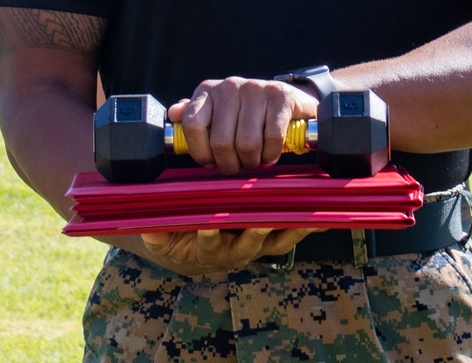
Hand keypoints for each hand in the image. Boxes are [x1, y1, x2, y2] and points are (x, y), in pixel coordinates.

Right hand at [138, 225, 318, 275]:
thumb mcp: (164, 238)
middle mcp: (236, 250)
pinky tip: (323, 218)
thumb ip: (157, 233)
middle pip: (249, 242)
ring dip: (290, 229)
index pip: (209, 241)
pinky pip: (291, 234)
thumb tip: (148, 228)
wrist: (194, 254)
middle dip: (256, 232)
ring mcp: (256, 246)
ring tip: (305, 217)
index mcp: (209, 248)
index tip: (206, 223)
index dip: (208, 233)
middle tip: (262, 220)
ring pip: (276, 240)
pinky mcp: (271, 240)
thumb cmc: (181, 237)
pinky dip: (306, 226)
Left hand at [167, 76, 317, 174]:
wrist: (290, 100)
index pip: (192, 125)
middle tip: (239, 165)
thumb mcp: (219, 113)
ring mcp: (256, 89)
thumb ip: (196, 116)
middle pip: (221, 142)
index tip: (211, 162)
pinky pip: (272, 138)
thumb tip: (173, 113)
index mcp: (208, 90)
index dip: (201, 152)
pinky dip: (271, 154)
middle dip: (230, 164)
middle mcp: (229, 86)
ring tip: (255, 159)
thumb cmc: (248, 114)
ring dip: (252, 161)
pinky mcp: (280, 97)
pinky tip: (270, 153)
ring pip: (247, 144)